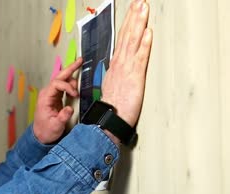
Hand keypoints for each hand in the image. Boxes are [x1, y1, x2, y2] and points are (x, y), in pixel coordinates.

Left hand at [33, 58, 82, 143]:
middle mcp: (47, 93)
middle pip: (59, 77)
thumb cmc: (46, 130)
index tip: (75, 94)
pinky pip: (63, 86)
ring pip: (61, 80)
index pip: (57, 84)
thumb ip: (62, 117)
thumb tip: (69, 108)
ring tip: (78, 81)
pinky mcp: (55, 97)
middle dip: (70, 69)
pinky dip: (70, 82)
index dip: (67, 86)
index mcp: (45, 98)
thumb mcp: (55, 126)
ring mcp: (51, 94)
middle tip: (80, 61)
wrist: (41, 135)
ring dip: (71, 76)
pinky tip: (76, 81)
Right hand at [101, 0, 152, 126]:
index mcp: (115, 64)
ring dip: (138, 23)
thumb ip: (117, 72)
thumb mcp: (113, 85)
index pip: (122, 39)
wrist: (108, 118)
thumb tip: (121, 65)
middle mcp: (120, 62)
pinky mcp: (135, 76)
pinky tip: (147, 32)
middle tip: (138, 2)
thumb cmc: (112, 105)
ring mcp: (126, 68)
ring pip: (132, 41)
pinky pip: (140, 57)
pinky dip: (144, 44)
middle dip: (133, 16)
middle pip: (127, 35)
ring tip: (142, 8)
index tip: (132, 11)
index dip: (127, 23)